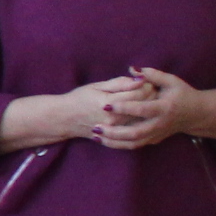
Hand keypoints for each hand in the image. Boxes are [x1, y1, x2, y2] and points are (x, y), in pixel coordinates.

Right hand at [0, 78, 139, 152]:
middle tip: (144, 89)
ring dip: (147, 107)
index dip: (147, 83)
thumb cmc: (79, 98)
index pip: (142, 92)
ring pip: (145, 118)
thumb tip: (141, 79)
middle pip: (147, 105)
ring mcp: (118, 129)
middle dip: (150, 95)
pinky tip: (137, 113)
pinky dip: (142, 119)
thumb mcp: (97, 86)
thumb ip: (120, 83)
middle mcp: (116, 118)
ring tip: (141, 100)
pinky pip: (138, 127)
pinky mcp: (118, 136)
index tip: (143, 80)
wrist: (65, 119)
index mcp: (111, 102)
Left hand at [98, 67, 215, 148]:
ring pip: (133, 143)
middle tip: (96, 126)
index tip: (106, 105)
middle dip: (114, 132)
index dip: (124, 108)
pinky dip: (119, 145)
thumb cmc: (182, 94)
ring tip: (95, 135)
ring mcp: (157, 134)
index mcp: (164, 108)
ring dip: (113, 141)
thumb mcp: (171, 81)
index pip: (142, 109)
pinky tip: (104, 140)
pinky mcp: (153, 140)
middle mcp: (160, 124)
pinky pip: (134, 145)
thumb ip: (152, 74)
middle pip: (135, 133)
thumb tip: (132, 68)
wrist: (196, 114)